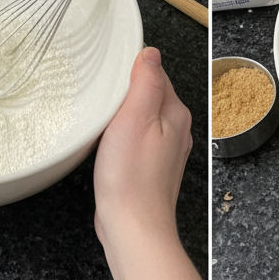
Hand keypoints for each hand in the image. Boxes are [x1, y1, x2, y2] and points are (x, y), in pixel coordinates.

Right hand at [94, 47, 205, 279]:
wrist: (133, 226)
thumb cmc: (132, 178)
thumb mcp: (135, 117)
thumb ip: (146, 81)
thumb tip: (150, 53)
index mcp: (175, 114)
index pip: (157, 74)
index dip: (132, 69)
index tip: (111, 70)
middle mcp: (176, 132)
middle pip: (150, 96)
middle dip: (127, 92)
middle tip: (103, 94)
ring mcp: (163, 152)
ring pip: (142, 119)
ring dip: (123, 115)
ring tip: (103, 117)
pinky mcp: (149, 169)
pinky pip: (136, 141)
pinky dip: (121, 137)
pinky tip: (108, 143)